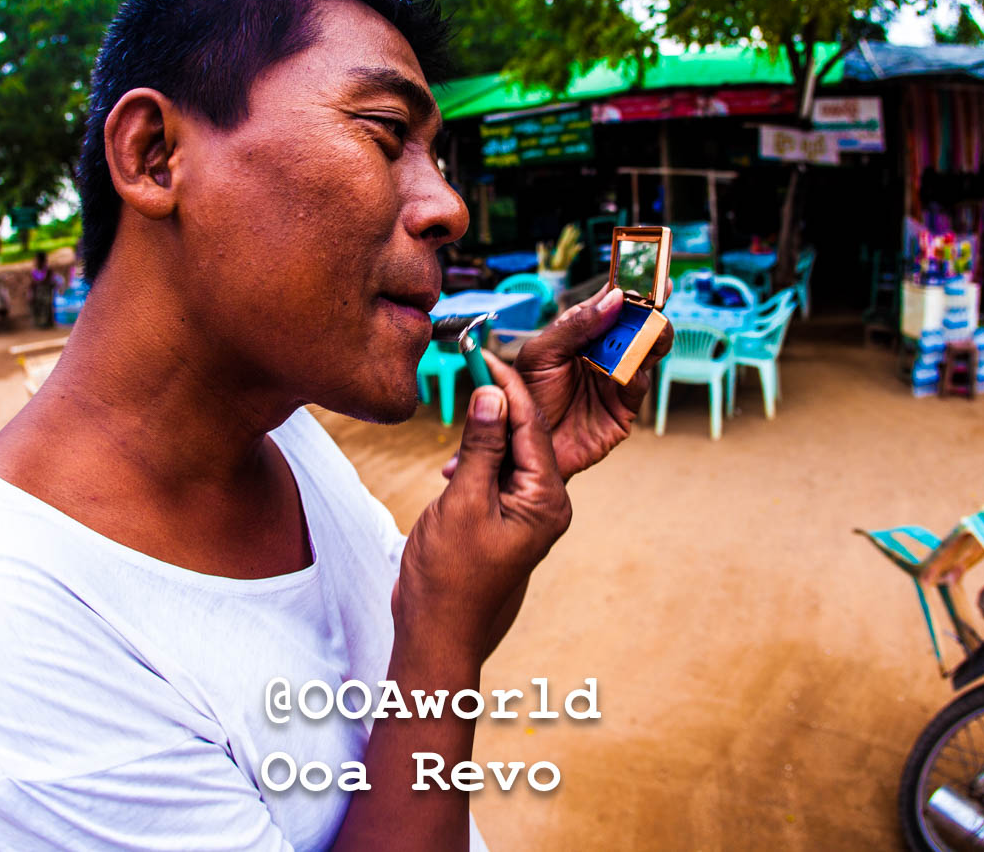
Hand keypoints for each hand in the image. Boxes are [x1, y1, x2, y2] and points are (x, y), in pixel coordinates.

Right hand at [394, 356, 569, 663]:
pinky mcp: (503, 516)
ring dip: (490, 418)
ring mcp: (525, 511)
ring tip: (470, 378)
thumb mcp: (463, 503)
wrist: (436, 631)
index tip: (484, 353)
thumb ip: (480, 448)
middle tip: (476, 356)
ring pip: (511, 449)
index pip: (531, 427)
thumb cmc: (449, 579)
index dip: (507, 385)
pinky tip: (466, 423)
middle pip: (527, 433)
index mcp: (547, 501)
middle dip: (502, 395)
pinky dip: (481, 446)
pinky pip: (498, 469)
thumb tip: (492, 394)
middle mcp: (546, 503)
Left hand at [510, 283, 671, 479]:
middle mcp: (603, 352)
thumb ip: (576, 326)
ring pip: (647, 350)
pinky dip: (638, 372)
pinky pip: (640, 385)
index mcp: (581, 333)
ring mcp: (616, 379)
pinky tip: (630, 367)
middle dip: (650, 307)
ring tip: (652, 326)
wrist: (518, 446)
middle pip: (637, 323)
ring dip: (652, 335)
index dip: (631, 285)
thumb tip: (615, 299)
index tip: (648, 270)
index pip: (611, 302)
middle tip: (657, 294)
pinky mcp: (623, 408)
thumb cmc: (524, 397)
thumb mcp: (541, 354)